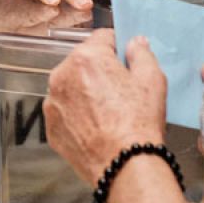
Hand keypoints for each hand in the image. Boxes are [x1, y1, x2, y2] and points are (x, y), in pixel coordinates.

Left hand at [44, 30, 167, 182]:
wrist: (124, 165)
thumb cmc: (138, 123)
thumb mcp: (152, 81)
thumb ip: (142, 54)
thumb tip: (135, 43)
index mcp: (87, 58)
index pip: (102, 38)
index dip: (117, 46)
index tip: (125, 57)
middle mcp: (62, 75)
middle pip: (84, 62)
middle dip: (101, 71)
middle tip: (122, 90)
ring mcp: (53, 102)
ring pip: (72, 86)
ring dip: (86, 92)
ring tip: (109, 112)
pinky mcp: (51, 125)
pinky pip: (64, 110)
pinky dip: (77, 114)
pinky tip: (97, 126)